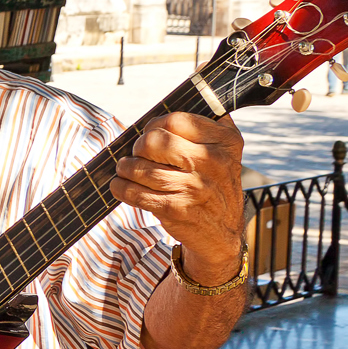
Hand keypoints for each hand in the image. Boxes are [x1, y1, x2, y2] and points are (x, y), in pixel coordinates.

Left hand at [110, 112, 246, 283]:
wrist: (221, 233)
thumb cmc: (213, 185)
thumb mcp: (224, 153)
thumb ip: (203, 129)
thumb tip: (161, 115)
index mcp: (226, 141)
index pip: (176, 120)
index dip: (155, 126)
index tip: (150, 135)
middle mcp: (213, 162)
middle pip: (153, 141)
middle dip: (139, 147)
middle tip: (139, 154)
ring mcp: (194, 187)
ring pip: (139, 167)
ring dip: (125, 168)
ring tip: (127, 169)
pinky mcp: (175, 208)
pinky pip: (134, 192)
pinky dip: (121, 187)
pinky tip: (121, 185)